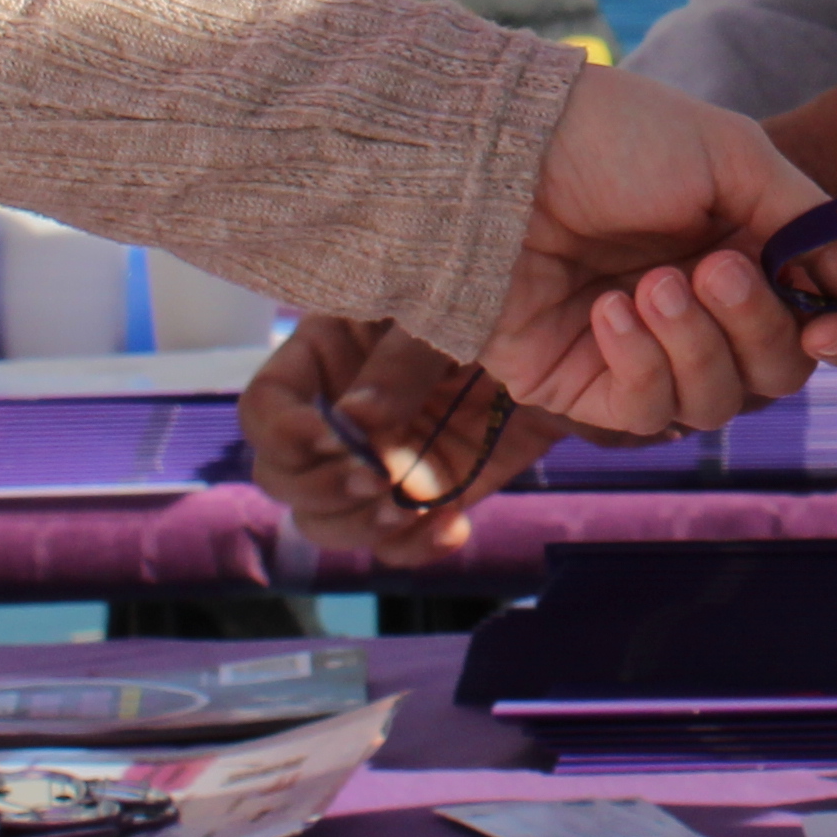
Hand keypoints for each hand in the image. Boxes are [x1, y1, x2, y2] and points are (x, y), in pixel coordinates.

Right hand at [239, 316, 553, 566]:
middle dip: (323, 490)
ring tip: (411, 508)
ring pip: (331, 521)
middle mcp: (342, 414)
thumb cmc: (491, 290)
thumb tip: (356, 426)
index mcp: (327, 356)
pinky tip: (452, 528)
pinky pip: (396, 541)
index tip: (333, 440)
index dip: (283, 432)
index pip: (265, 408)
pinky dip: (416, 546)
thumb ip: (398, 362)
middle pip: (284, 478)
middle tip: (377, 481)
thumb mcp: (438, 306)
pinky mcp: (431, 491)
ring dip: (362, 526)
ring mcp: (382, 459)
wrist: (572, 319)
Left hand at [480, 67, 836, 442]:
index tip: (836, 328)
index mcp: (748, 252)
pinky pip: (648, 414)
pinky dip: (641, 364)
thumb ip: (821, 233)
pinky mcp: (586, 388)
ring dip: (696, 345)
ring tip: (650, 285)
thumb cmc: (616, 139)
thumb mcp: (737, 159)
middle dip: (757, 327)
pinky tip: (609, 311)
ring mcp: (646, 355)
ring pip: (719, 404)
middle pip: (778, 372)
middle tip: (714, 269)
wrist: (496, 154)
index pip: (822, 326)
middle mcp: (704, 311)